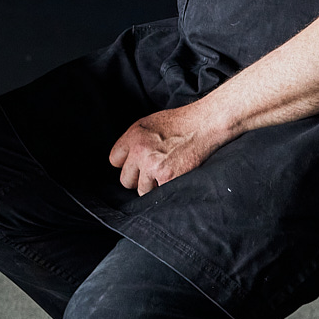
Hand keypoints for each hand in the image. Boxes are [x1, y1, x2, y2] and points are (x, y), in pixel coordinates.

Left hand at [108, 103, 230, 194]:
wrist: (204, 124)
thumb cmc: (180, 123)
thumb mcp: (150, 124)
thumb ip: (134, 141)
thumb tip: (124, 161)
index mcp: (133, 136)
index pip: (114, 160)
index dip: (127, 163)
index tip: (137, 164)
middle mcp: (139, 151)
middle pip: (125, 180)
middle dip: (138, 178)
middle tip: (154, 171)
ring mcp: (153, 165)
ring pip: (141, 190)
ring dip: (153, 186)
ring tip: (167, 173)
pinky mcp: (167, 178)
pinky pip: (158, 195)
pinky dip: (166, 190)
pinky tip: (174, 177)